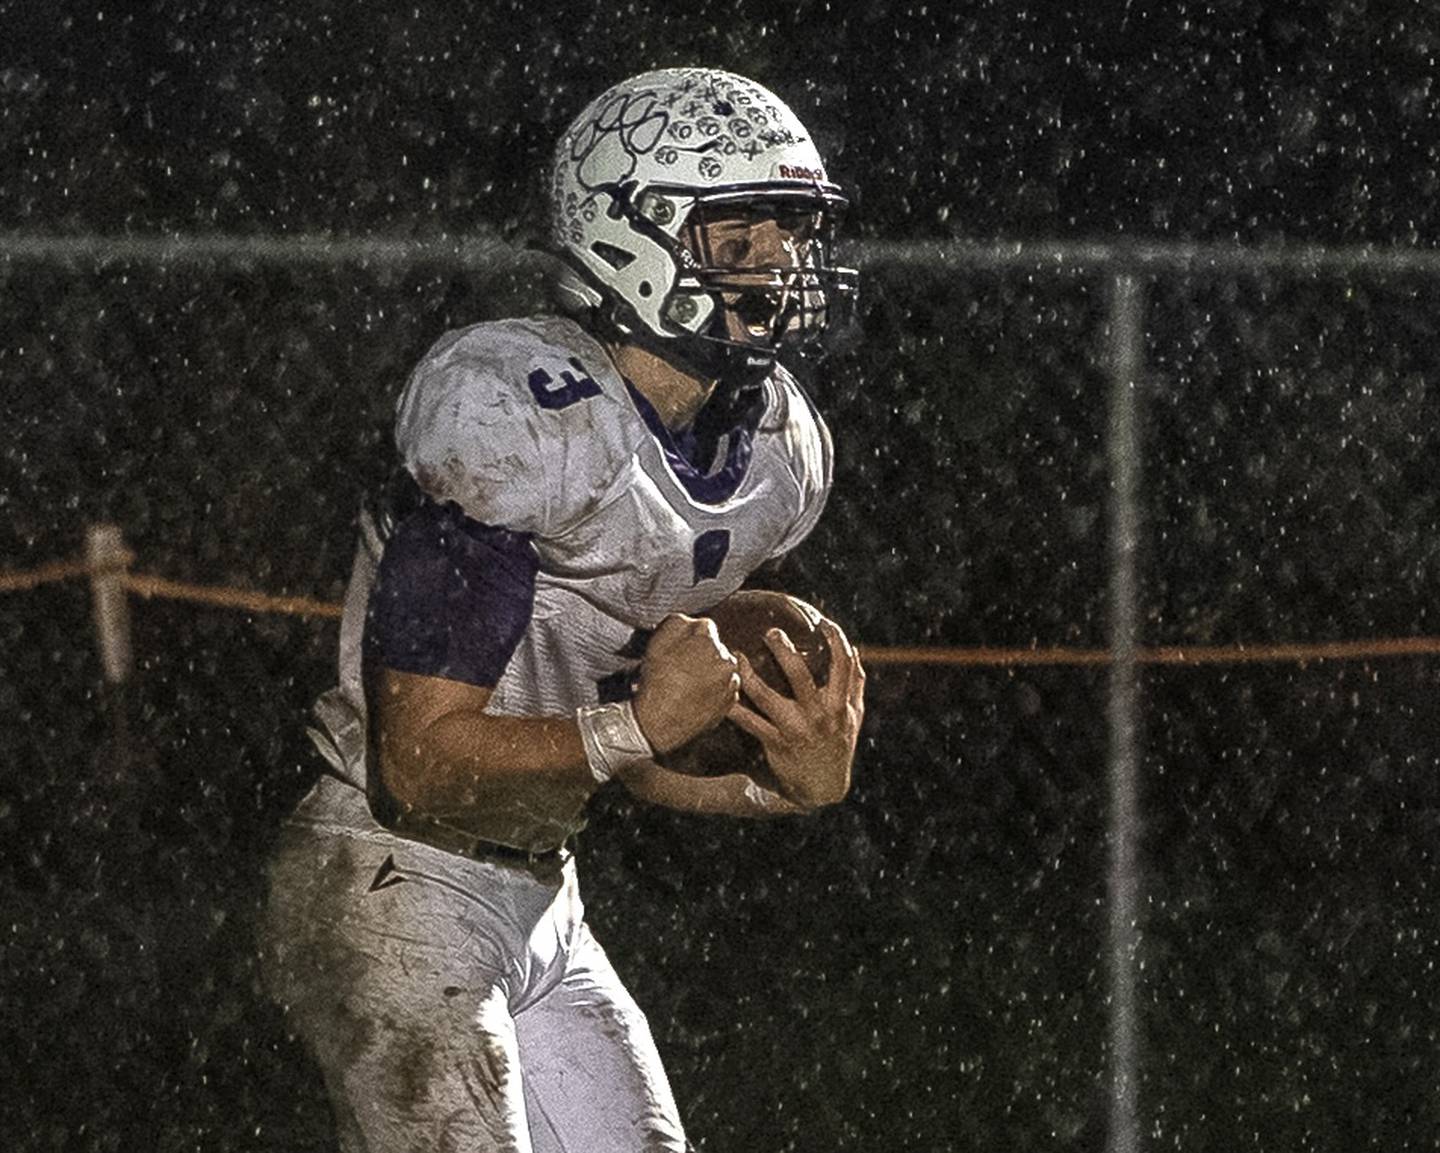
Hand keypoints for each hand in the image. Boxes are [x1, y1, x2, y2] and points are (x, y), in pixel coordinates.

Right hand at [633, 613, 740, 753]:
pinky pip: (723, 691)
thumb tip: (691, 622)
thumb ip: (679, 621)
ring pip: (721, 670)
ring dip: (709, 674)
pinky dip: (713, 692)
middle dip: (702, 656)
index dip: (690, 640)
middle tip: (682, 669)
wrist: (659, 719)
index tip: (680, 651)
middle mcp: (726, 657)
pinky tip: (695, 697)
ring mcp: (731, 682)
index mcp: (709, 637)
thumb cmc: (657, 678)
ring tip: (687, 685)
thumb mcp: (659, 639)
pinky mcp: (730, 703)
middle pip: (715, 649)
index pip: (704, 628)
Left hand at [728, 616, 865, 808]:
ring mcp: (795, 729)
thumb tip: (854, 650)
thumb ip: (855, 684)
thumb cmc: (838, 745)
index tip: (824, 624)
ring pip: (766, 696)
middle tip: (771, 632)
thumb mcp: (853, 716)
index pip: (843, 665)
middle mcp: (818, 715)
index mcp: (839, 705)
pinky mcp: (776, 743)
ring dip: (749, 674)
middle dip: (784, 650)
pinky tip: (722, 693)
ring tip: (736, 656)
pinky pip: (750, 722)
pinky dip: (734, 708)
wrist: (823, 788)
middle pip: (799, 675)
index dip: (836, 640)